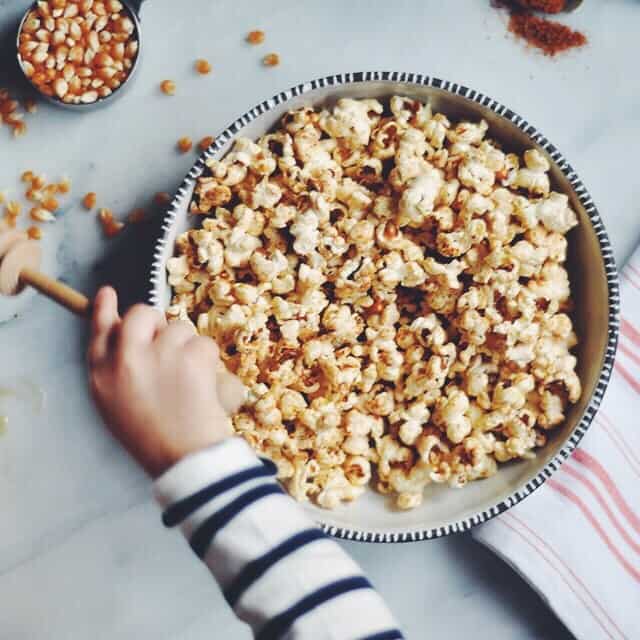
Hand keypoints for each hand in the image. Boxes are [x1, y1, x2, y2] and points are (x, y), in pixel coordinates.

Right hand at [87, 287, 242, 476]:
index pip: (98, 331)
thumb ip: (116, 371)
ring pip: (179, 328)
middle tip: (170, 347)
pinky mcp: (190, 355)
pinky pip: (204, 343)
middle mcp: (126, 358)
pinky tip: (205, 386)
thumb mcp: (118, 407)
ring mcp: (159, 354)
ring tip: (189, 383)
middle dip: (157, 323)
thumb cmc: (154, 440)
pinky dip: (209, 362)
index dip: (104, 310)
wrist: (185, 461)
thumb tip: (121, 339)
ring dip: (188, 348)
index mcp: (102, 375)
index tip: (108, 293)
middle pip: (141, 315)